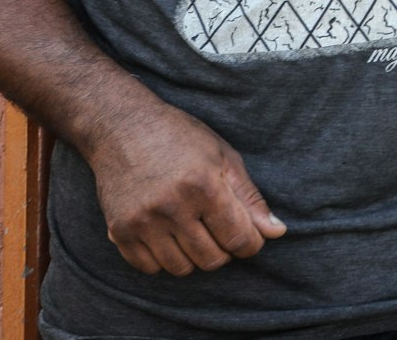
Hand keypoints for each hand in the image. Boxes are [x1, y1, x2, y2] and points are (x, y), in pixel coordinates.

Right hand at [88, 102, 285, 275]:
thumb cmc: (182, 138)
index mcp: (204, 186)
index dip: (251, 244)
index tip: (249, 237)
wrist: (122, 127)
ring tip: (195, 231)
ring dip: (194, 257)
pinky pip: (148, 268)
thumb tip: (278, 233)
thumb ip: (251, 199)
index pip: (239, 239)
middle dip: (224, 251)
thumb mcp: (224, 157)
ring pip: (180, 268)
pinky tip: (169, 236)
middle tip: (220, 231)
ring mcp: (142, 222)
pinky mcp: (118, 231)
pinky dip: (163, 259)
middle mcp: (172, 207)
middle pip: (211, 260)